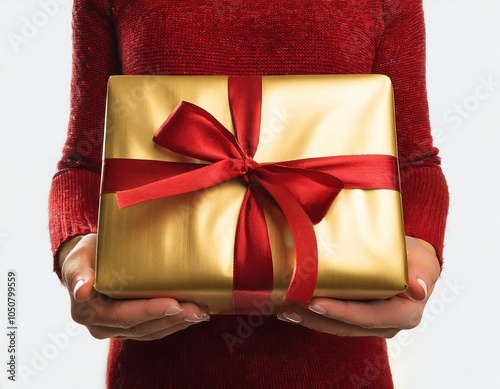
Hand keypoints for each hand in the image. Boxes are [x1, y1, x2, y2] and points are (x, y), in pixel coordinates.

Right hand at [58, 234, 208, 340]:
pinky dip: (173, 323)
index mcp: (87, 312)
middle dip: (171, 318)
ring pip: (150, 331)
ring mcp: (116, 329)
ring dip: (177, 324)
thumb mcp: (78, 257)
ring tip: (199, 313)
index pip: (122, 315)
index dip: (149, 311)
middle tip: (196, 309)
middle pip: (141, 327)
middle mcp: (102, 326)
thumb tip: (82, 290)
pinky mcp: (130, 326)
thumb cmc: (85, 256)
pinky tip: (192, 316)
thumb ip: (78, 272)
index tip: (173, 303)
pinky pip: (153, 329)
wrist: (87, 262)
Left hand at [277, 236, 439, 337]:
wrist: (409, 260)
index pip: (367, 317)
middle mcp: (385, 324)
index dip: (341, 312)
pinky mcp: (355, 316)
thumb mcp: (423, 261)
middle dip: (314, 317)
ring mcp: (368, 323)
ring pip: (334, 325)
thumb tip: (417, 289)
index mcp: (403, 315)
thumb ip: (421, 272)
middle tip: (289, 305)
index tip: (316, 302)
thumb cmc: (415, 258)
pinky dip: (310, 314)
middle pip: (344, 325)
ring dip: (307, 318)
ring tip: (284, 307)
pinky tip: (291, 307)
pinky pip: (331, 319)